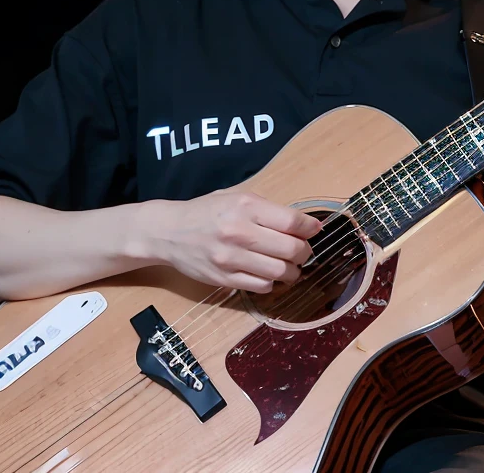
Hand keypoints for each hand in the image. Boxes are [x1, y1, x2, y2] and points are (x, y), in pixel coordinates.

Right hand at [145, 189, 322, 292]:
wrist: (168, 232)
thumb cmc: (206, 212)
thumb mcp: (236, 197)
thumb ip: (267, 209)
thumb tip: (303, 224)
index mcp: (245, 206)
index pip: (291, 222)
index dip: (309, 228)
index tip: (314, 230)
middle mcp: (239, 232)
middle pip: (290, 249)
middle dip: (304, 252)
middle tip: (302, 251)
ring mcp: (231, 258)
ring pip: (279, 272)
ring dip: (292, 271)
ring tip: (289, 266)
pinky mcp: (224, 279)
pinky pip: (261, 286)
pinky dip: (272, 282)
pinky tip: (268, 274)